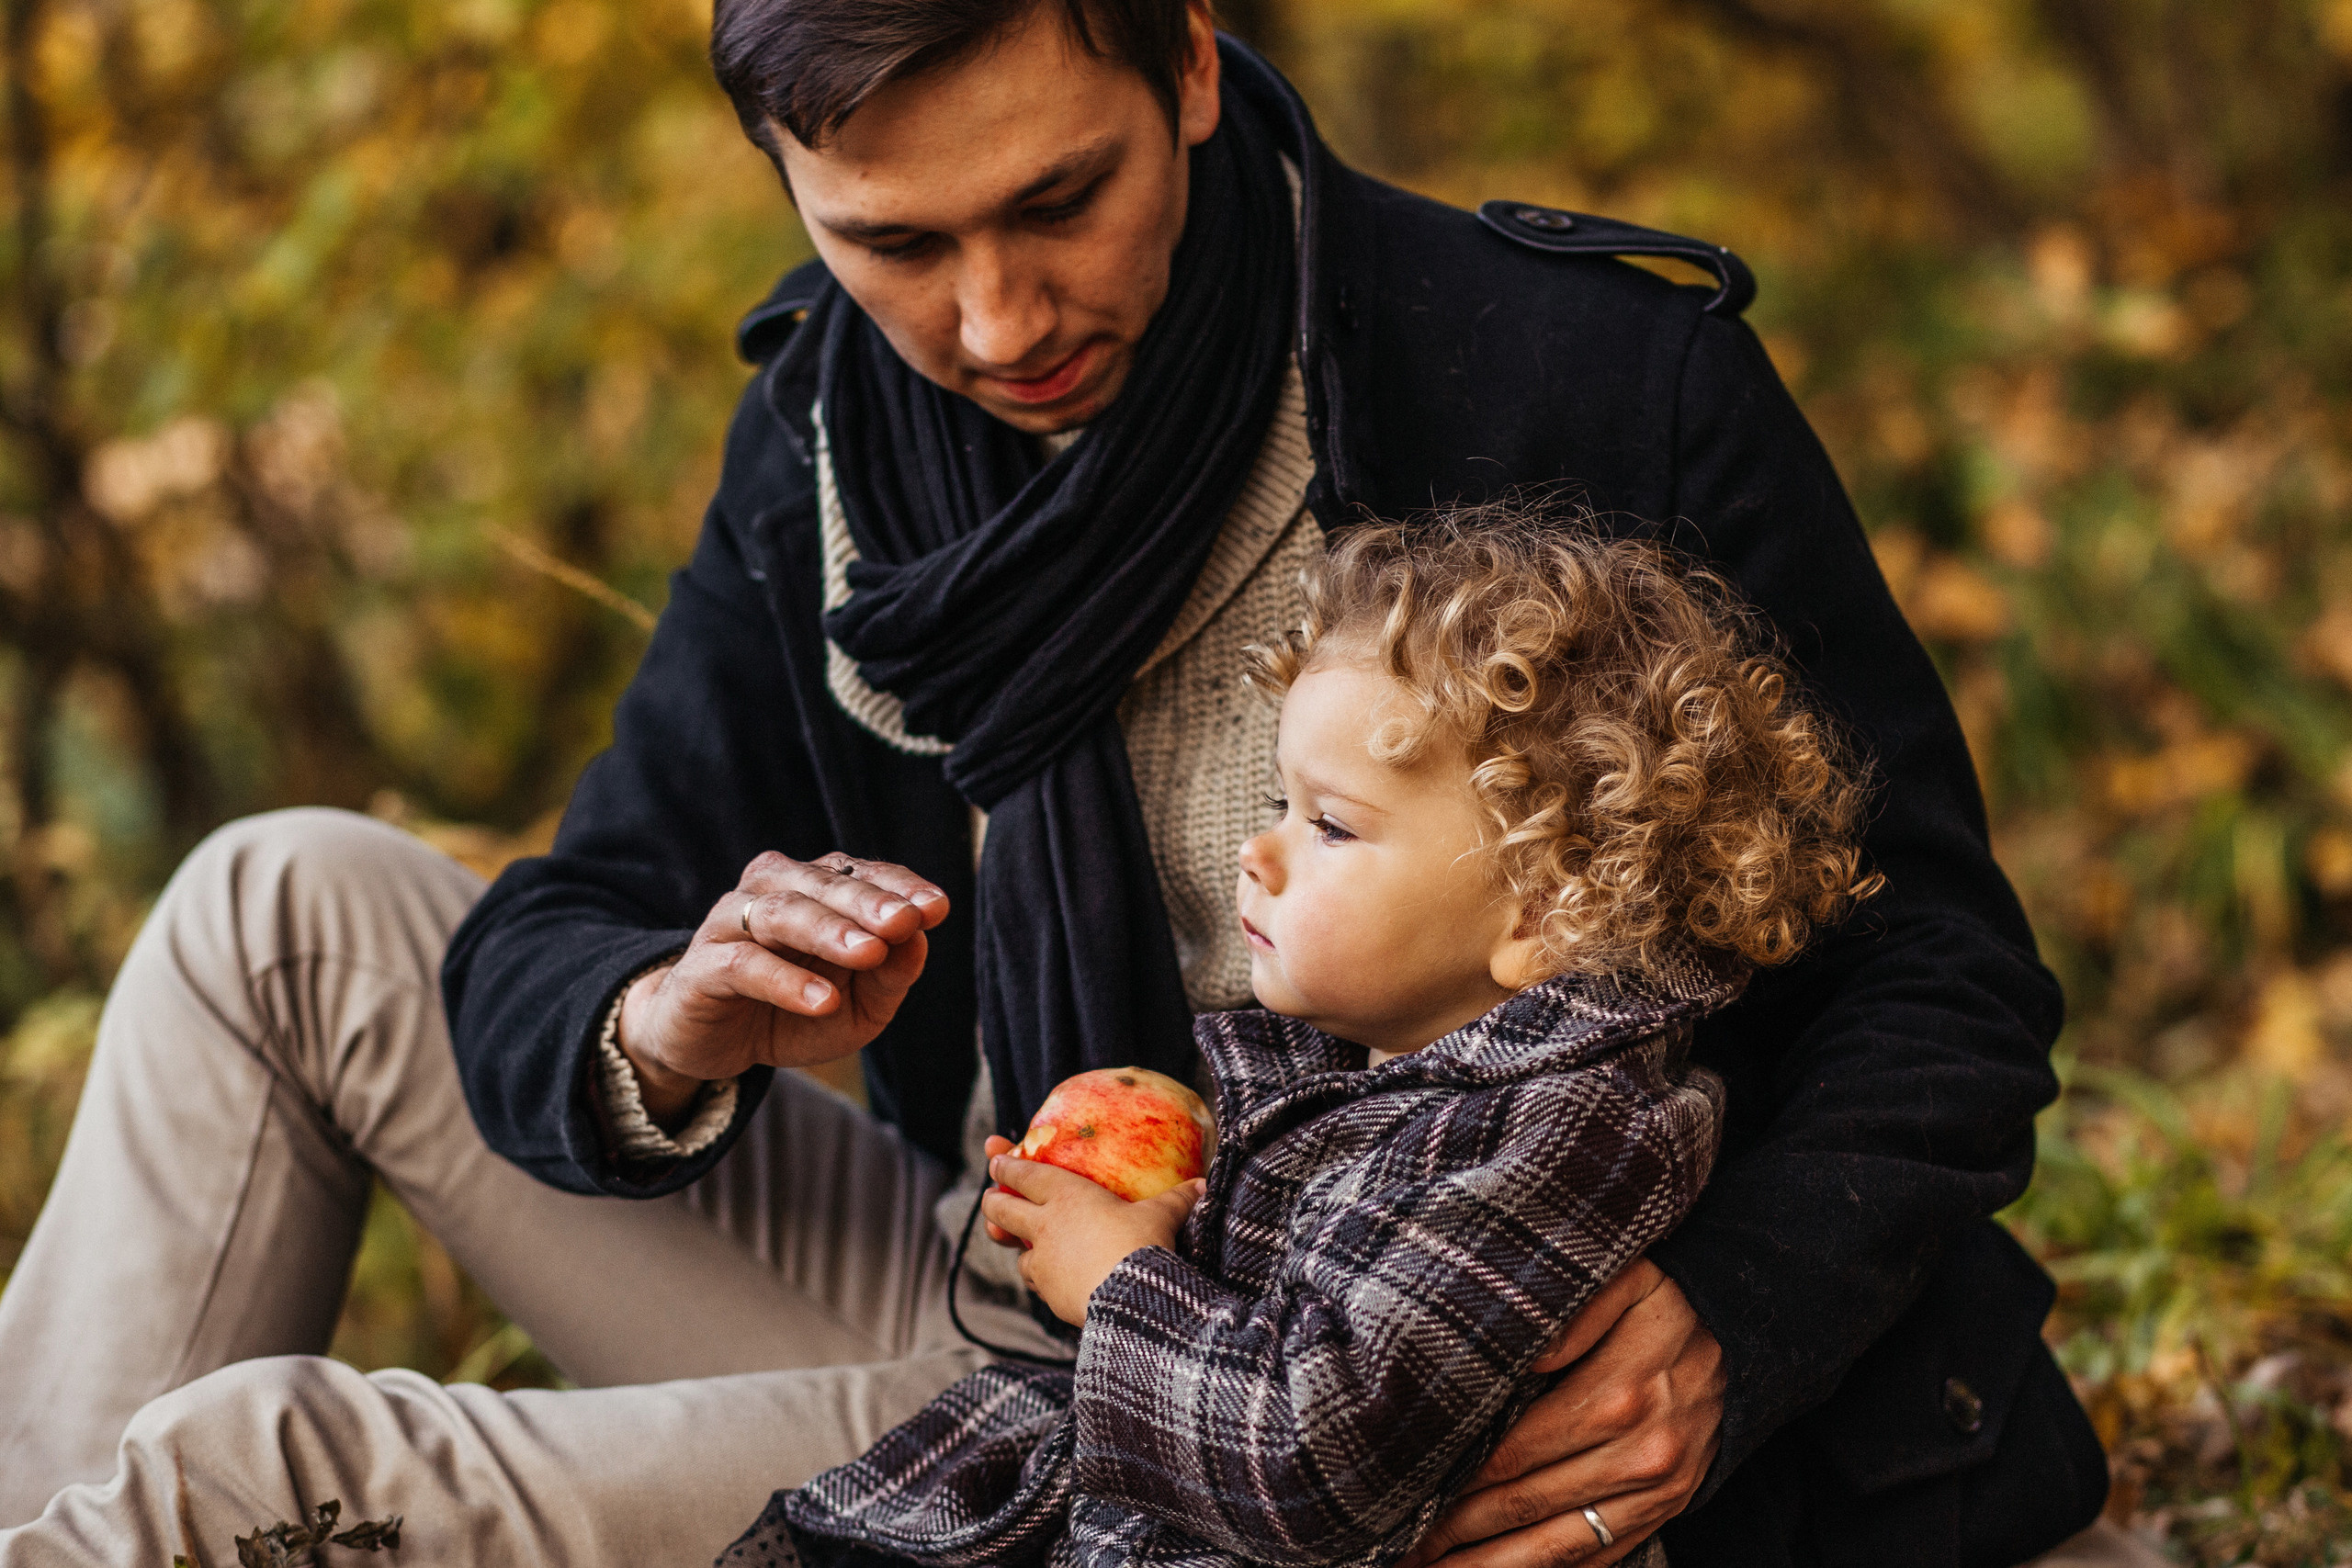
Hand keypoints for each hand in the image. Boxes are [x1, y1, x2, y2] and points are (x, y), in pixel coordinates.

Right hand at [617, 851, 948, 1123]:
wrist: (711, 1044)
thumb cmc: (793, 1013)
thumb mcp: (857, 1007)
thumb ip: (889, 977)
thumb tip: (919, 942)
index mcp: (816, 890)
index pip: (861, 874)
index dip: (899, 886)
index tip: (937, 907)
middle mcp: (773, 891)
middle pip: (824, 884)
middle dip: (868, 902)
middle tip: (905, 921)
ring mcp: (732, 923)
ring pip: (783, 912)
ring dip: (829, 931)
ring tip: (869, 952)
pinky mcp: (703, 966)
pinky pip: (744, 963)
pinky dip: (786, 980)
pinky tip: (821, 1000)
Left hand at [981, 1136, 1205, 1325]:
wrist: (1131, 1299)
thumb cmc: (1142, 1245)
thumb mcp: (1162, 1216)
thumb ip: (1177, 1198)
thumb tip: (1202, 1185)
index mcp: (1067, 1195)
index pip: (1027, 1174)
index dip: (1008, 1165)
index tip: (995, 1157)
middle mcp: (1046, 1225)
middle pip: (1003, 1210)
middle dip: (993, 1202)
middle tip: (989, 1197)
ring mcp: (1042, 1261)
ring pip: (1017, 1251)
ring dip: (1016, 1245)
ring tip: (1018, 1243)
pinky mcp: (1048, 1292)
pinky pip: (1036, 1282)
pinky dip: (1040, 1277)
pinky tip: (1049, 1278)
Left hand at [1399, 1259, 1722, 1567]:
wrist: (1749, 1331)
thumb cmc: (1669, 1299)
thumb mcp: (1627, 1277)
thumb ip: (1571, 1311)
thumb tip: (1517, 1354)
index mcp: (1616, 1397)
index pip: (1515, 1456)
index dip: (1457, 1487)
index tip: (1408, 1503)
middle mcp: (1640, 1455)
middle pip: (1529, 1508)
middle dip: (1460, 1537)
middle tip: (1405, 1554)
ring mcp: (1659, 1491)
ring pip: (1562, 1547)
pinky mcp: (1670, 1508)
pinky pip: (1603, 1556)